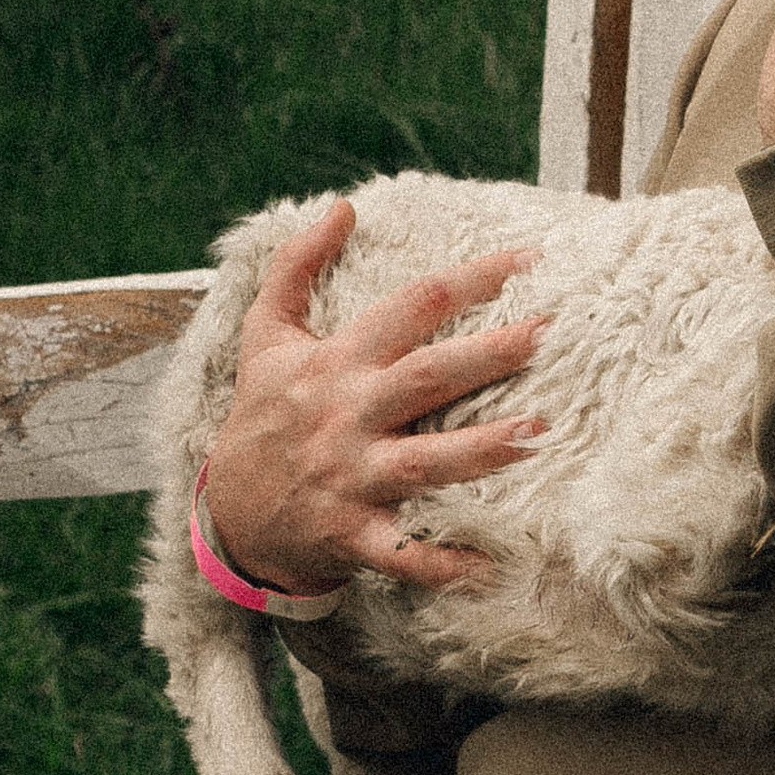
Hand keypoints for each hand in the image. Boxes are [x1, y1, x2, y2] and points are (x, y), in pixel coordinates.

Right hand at [200, 200, 545, 597]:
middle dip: (488, 354)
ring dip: (482, 449)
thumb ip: (296, 266)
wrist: (227, 515)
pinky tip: (492, 567)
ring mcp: (351, 478)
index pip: (409, 308)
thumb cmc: (261, 416)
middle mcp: (347, 416)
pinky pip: (404, 552)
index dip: (467, 280)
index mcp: (336, 363)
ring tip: (539, 433)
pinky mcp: (353, 534)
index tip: (527, 260)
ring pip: (425, 461)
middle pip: (426, 378)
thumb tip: (342, 206)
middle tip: (548, 332)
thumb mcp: (265, 336)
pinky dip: (443, 564)